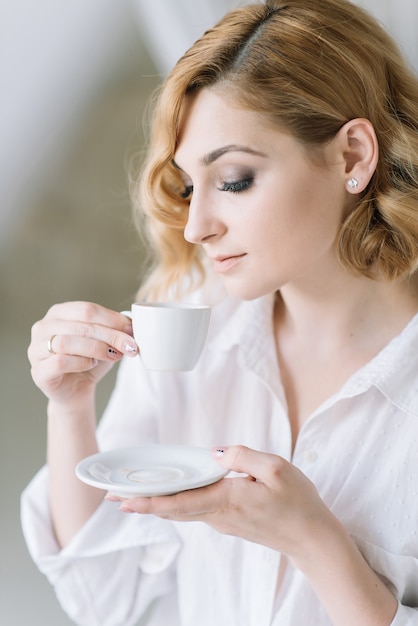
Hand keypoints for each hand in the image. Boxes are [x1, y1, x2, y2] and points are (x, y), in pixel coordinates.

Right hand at [28, 301, 137, 406]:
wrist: (76, 390)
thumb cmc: (89, 360)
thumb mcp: (104, 341)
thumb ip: (114, 328)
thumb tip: (132, 323)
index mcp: (59, 312)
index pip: (87, 309)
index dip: (112, 319)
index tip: (132, 330)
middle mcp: (43, 327)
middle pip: (81, 326)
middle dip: (111, 336)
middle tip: (130, 346)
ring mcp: (36, 349)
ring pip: (67, 342)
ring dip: (96, 349)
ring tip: (111, 356)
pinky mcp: (38, 371)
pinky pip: (60, 362)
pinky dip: (81, 363)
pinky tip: (91, 364)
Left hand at [114, 445, 331, 557]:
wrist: (311, 538)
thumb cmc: (298, 503)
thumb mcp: (277, 469)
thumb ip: (243, 457)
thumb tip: (216, 452)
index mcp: (227, 500)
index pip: (180, 502)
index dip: (150, 501)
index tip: (125, 501)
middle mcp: (219, 515)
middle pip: (173, 509)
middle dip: (143, 503)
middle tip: (113, 497)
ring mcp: (223, 521)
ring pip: (182, 511)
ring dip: (157, 504)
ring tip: (133, 496)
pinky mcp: (229, 522)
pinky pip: (195, 511)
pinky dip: (176, 504)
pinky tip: (170, 495)